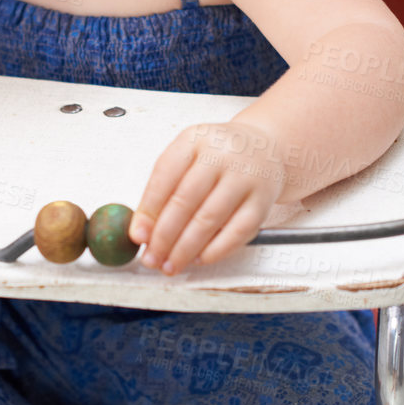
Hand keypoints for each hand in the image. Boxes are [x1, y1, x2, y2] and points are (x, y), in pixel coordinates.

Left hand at [129, 119, 287, 274]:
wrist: (265, 149)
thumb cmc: (219, 157)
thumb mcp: (189, 157)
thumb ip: (164, 188)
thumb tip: (143, 230)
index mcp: (195, 140)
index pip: (165, 176)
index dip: (148, 210)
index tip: (138, 235)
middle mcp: (222, 156)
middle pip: (185, 201)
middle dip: (163, 236)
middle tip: (151, 257)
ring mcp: (245, 178)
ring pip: (209, 220)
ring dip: (185, 249)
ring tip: (170, 264)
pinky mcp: (262, 202)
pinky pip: (237, 232)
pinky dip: (215, 251)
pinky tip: (199, 259)